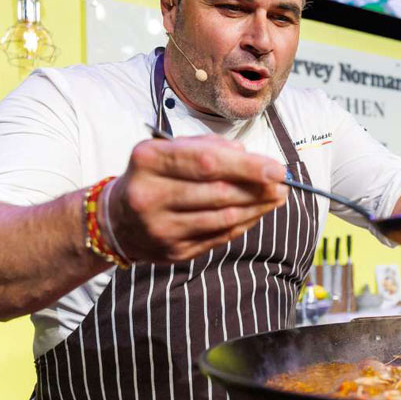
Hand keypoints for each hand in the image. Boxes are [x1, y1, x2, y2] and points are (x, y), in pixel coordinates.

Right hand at [108, 134, 288, 261]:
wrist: (117, 220)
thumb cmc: (154, 176)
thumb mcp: (170, 150)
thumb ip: (210, 148)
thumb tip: (251, 156)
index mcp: (149, 160)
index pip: (207, 163)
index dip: (248, 168)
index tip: (277, 169)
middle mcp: (150, 195)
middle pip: (219, 193)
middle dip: (258, 189)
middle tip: (283, 185)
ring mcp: (160, 227)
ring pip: (223, 218)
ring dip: (257, 208)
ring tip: (277, 197)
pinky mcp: (173, 251)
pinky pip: (219, 237)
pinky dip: (244, 224)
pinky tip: (257, 213)